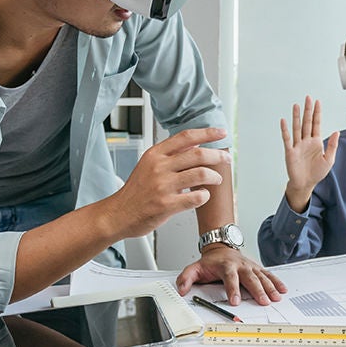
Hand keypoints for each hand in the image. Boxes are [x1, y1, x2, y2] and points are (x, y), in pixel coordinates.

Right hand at [102, 128, 228, 238]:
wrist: (119, 214)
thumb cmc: (136, 191)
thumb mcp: (149, 165)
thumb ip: (171, 154)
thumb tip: (196, 143)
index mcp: (155, 154)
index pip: (186, 137)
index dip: (207, 133)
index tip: (221, 132)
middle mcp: (159, 167)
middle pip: (198, 154)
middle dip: (218, 156)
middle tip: (226, 159)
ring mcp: (162, 186)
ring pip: (200, 174)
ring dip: (214, 177)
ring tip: (216, 180)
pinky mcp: (166, 204)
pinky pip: (196, 197)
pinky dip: (204, 196)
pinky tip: (202, 196)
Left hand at [176, 246, 286, 305]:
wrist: (221, 247)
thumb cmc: (210, 262)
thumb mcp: (194, 268)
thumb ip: (186, 279)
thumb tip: (182, 289)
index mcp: (226, 266)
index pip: (230, 278)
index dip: (233, 289)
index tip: (235, 301)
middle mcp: (240, 265)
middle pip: (250, 278)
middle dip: (257, 290)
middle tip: (262, 301)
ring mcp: (250, 266)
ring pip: (261, 276)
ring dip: (270, 287)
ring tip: (275, 298)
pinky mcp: (257, 268)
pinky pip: (268, 274)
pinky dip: (276, 281)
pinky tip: (282, 290)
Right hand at [281, 96, 339, 212]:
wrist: (306, 184)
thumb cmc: (317, 173)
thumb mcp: (329, 160)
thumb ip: (332, 146)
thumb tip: (336, 132)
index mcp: (316, 142)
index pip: (316, 124)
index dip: (317, 113)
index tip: (318, 102)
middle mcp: (306, 141)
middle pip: (307, 122)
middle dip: (308, 110)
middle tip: (308, 98)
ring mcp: (297, 145)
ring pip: (297, 128)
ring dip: (296, 116)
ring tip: (296, 105)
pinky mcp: (290, 151)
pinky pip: (287, 139)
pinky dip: (285, 130)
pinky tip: (283, 121)